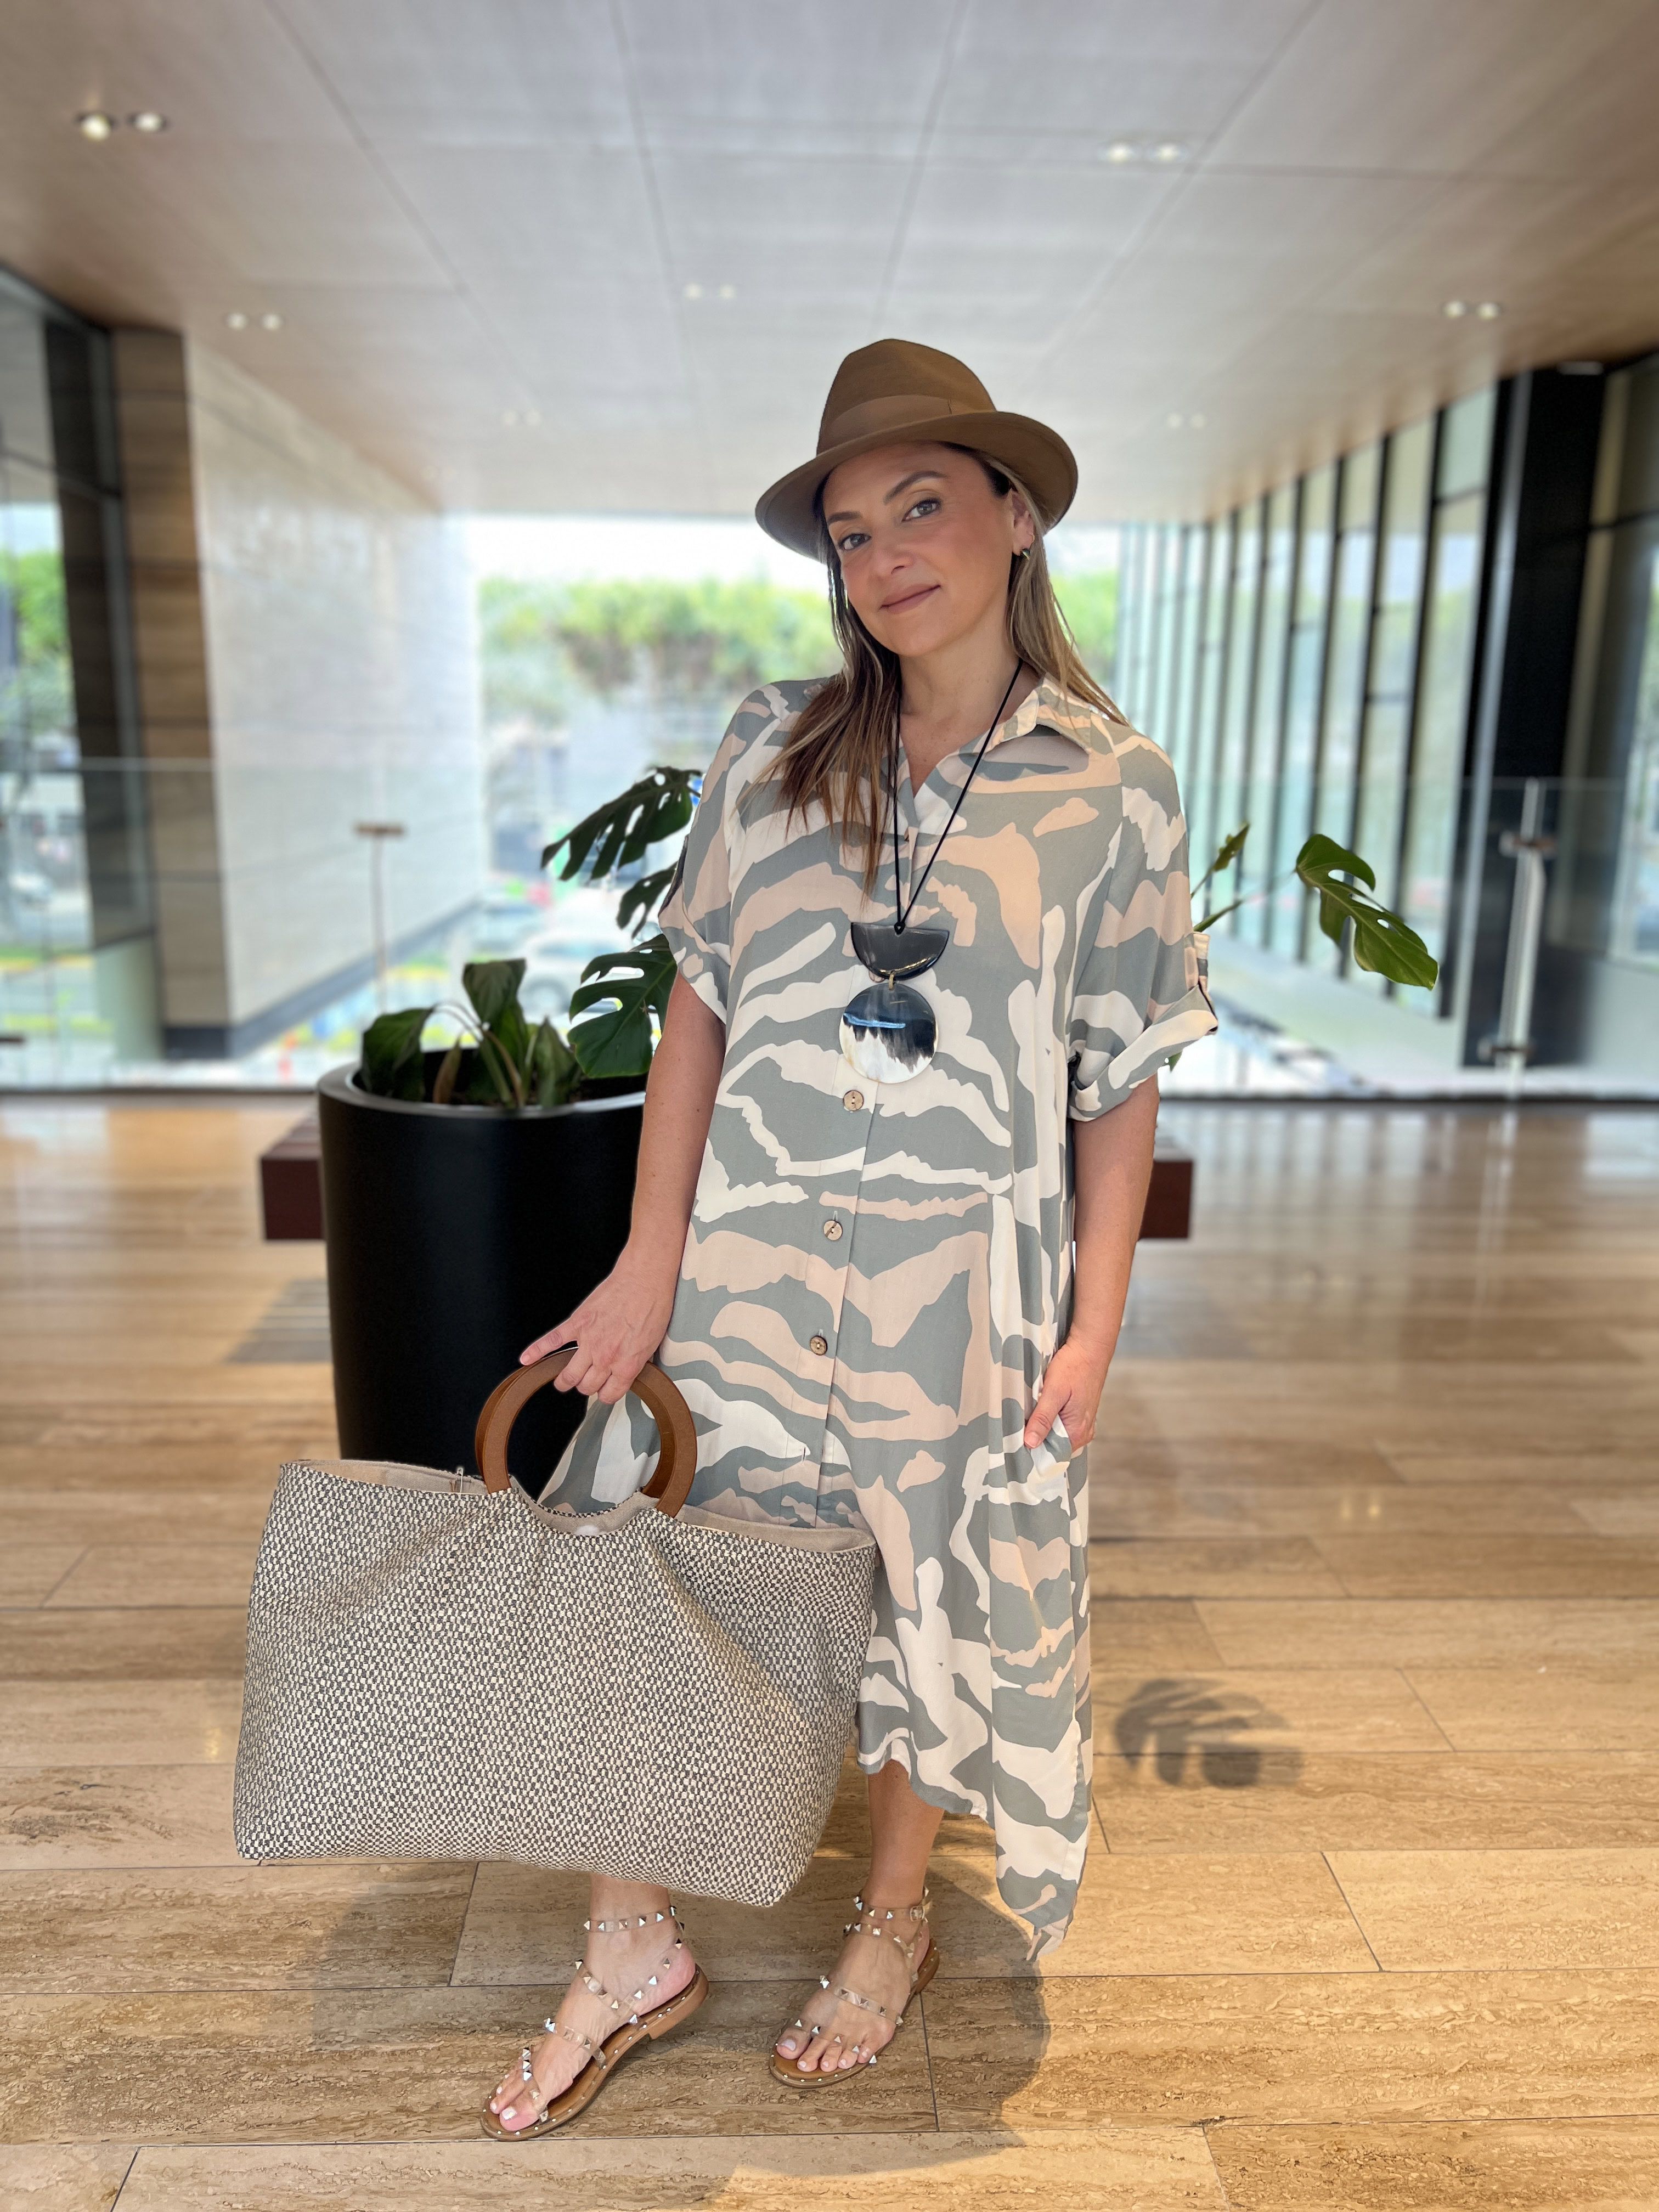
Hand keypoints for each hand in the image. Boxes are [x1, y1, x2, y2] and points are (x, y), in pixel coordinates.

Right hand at [521, 1249, 677, 1405]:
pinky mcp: (577, 1323)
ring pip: (568, 1375)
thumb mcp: (652, 1345)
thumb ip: (637, 1364)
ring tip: (564, 1381)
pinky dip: (537, 1350)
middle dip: (586, 1386)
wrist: (644, 1280)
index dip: (606, 1394)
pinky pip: (552, 1340)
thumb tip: (630, 1373)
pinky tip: (527, 1359)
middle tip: (587, 1382)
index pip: (608, 1395)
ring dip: (564, 1381)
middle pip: (585, 1387)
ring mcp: (589, 1341)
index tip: (605, 1390)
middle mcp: (605, 1358)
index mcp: (626, 1366)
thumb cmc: (653, 1307)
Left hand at [1023, 1335, 1110, 1451]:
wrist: (1090, 1347)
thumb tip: (1030, 1443)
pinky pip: (1061, 1423)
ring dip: (1041, 1426)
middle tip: (1017, 1426)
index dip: (1032, 1450)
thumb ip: (1042, 1419)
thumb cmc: (1075, 1366)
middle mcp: (1083, 1431)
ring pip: (1056, 1433)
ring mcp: (1083, 1422)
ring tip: (1028, 1414)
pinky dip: (1049, 1417)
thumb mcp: (1054, 1392)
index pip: (1051, 1455)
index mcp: (1078, 1432)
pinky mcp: (1079, 1413)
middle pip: (1053, 1445)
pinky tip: (1041, 1407)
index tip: (1015, 1443)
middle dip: (1036, 1437)